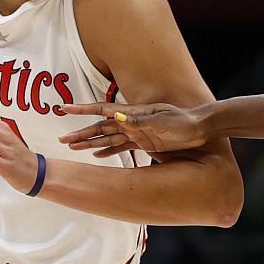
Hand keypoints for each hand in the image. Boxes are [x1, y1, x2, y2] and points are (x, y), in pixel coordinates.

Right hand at [60, 102, 208, 157]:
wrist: (201, 129)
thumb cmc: (183, 122)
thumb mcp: (162, 122)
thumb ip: (139, 121)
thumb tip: (116, 115)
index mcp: (133, 113)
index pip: (102, 110)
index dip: (83, 109)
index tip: (64, 108)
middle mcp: (131, 122)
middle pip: (100, 127)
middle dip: (81, 133)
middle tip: (62, 140)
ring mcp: (137, 132)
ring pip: (107, 138)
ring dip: (90, 143)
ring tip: (73, 148)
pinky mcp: (144, 142)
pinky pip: (121, 147)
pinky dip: (107, 151)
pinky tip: (97, 155)